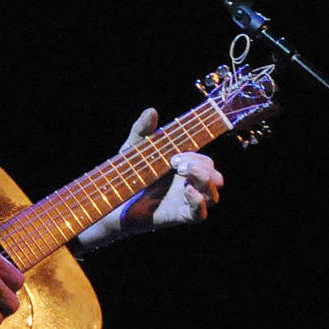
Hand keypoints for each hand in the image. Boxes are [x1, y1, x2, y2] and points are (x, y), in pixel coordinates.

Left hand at [117, 107, 223, 231]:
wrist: (112, 199)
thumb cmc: (126, 173)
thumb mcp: (134, 148)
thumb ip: (143, 130)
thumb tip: (152, 111)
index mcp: (185, 169)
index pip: (207, 162)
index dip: (198, 157)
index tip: (176, 154)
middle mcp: (190, 185)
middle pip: (216, 178)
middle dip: (202, 168)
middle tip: (176, 164)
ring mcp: (186, 202)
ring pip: (214, 195)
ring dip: (204, 181)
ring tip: (184, 174)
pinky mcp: (179, 216)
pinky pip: (200, 214)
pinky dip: (199, 202)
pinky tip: (187, 191)